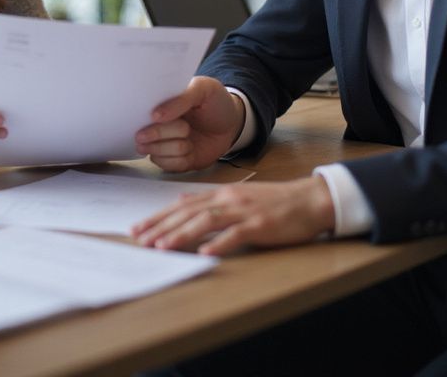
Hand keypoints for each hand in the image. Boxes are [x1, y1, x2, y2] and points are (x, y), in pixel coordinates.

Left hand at [132, 176, 335, 255]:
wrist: (308, 199)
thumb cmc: (274, 202)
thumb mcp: (238, 196)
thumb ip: (210, 200)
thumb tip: (182, 200)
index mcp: (221, 194)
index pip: (182, 205)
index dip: (158, 216)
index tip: (138, 228)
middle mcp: (228, 199)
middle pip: (188, 212)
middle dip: (161, 226)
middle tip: (139, 239)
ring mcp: (243, 211)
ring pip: (206, 221)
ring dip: (182, 234)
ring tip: (162, 246)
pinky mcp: (260, 224)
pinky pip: (236, 234)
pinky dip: (219, 243)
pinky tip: (205, 253)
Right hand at [135, 76, 245, 172]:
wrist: (232, 123)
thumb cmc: (216, 101)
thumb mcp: (203, 89)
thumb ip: (182, 98)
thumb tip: (155, 116)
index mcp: (158, 103)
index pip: (139, 114)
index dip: (146, 120)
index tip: (156, 118)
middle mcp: (156, 125)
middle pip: (145, 137)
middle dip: (166, 133)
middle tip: (185, 127)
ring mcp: (164, 144)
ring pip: (155, 155)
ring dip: (176, 147)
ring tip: (189, 136)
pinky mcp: (175, 161)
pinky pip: (168, 167)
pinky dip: (182, 160)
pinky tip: (191, 151)